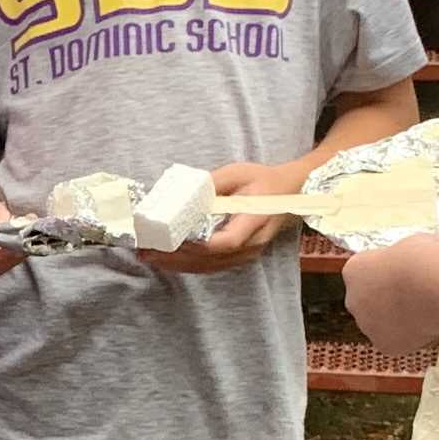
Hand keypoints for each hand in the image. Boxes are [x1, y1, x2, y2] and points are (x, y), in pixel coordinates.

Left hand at [134, 158, 284, 273]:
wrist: (291, 193)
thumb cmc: (265, 180)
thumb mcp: (240, 172)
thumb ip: (213, 182)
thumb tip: (184, 192)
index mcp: (256, 220)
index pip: (227, 241)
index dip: (200, 245)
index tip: (173, 240)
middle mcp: (252, 244)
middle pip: (212, 259)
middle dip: (176, 257)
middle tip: (147, 251)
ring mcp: (247, 254)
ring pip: (209, 266)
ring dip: (178, 264)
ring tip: (150, 257)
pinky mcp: (239, 256)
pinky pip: (211, 266)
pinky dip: (188, 264)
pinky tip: (168, 260)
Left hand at [342, 232, 438, 349]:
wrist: (435, 288)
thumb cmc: (426, 260)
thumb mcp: (422, 241)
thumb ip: (420, 248)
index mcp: (355, 270)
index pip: (366, 273)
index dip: (389, 274)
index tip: (407, 274)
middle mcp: (353, 299)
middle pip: (369, 301)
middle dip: (388, 300)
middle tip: (416, 296)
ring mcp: (367, 325)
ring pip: (382, 324)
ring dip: (399, 319)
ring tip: (427, 310)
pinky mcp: (384, 344)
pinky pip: (397, 341)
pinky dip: (411, 337)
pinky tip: (428, 326)